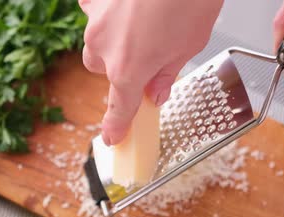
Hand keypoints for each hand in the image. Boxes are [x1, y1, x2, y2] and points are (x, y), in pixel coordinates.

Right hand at [79, 0, 223, 144]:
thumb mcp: (189, 46)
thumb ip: (166, 73)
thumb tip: (155, 92)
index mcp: (129, 68)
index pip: (120, 107)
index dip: (117, 125)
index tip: (112, 137)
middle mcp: (104, 46)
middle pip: (103, 71)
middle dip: (122, 69)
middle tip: (148, 58)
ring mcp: (96, 19)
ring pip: (97, 42)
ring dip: (114, 41)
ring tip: (144, 24)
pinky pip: (95, 13)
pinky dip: (108, 15)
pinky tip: (130, 7)